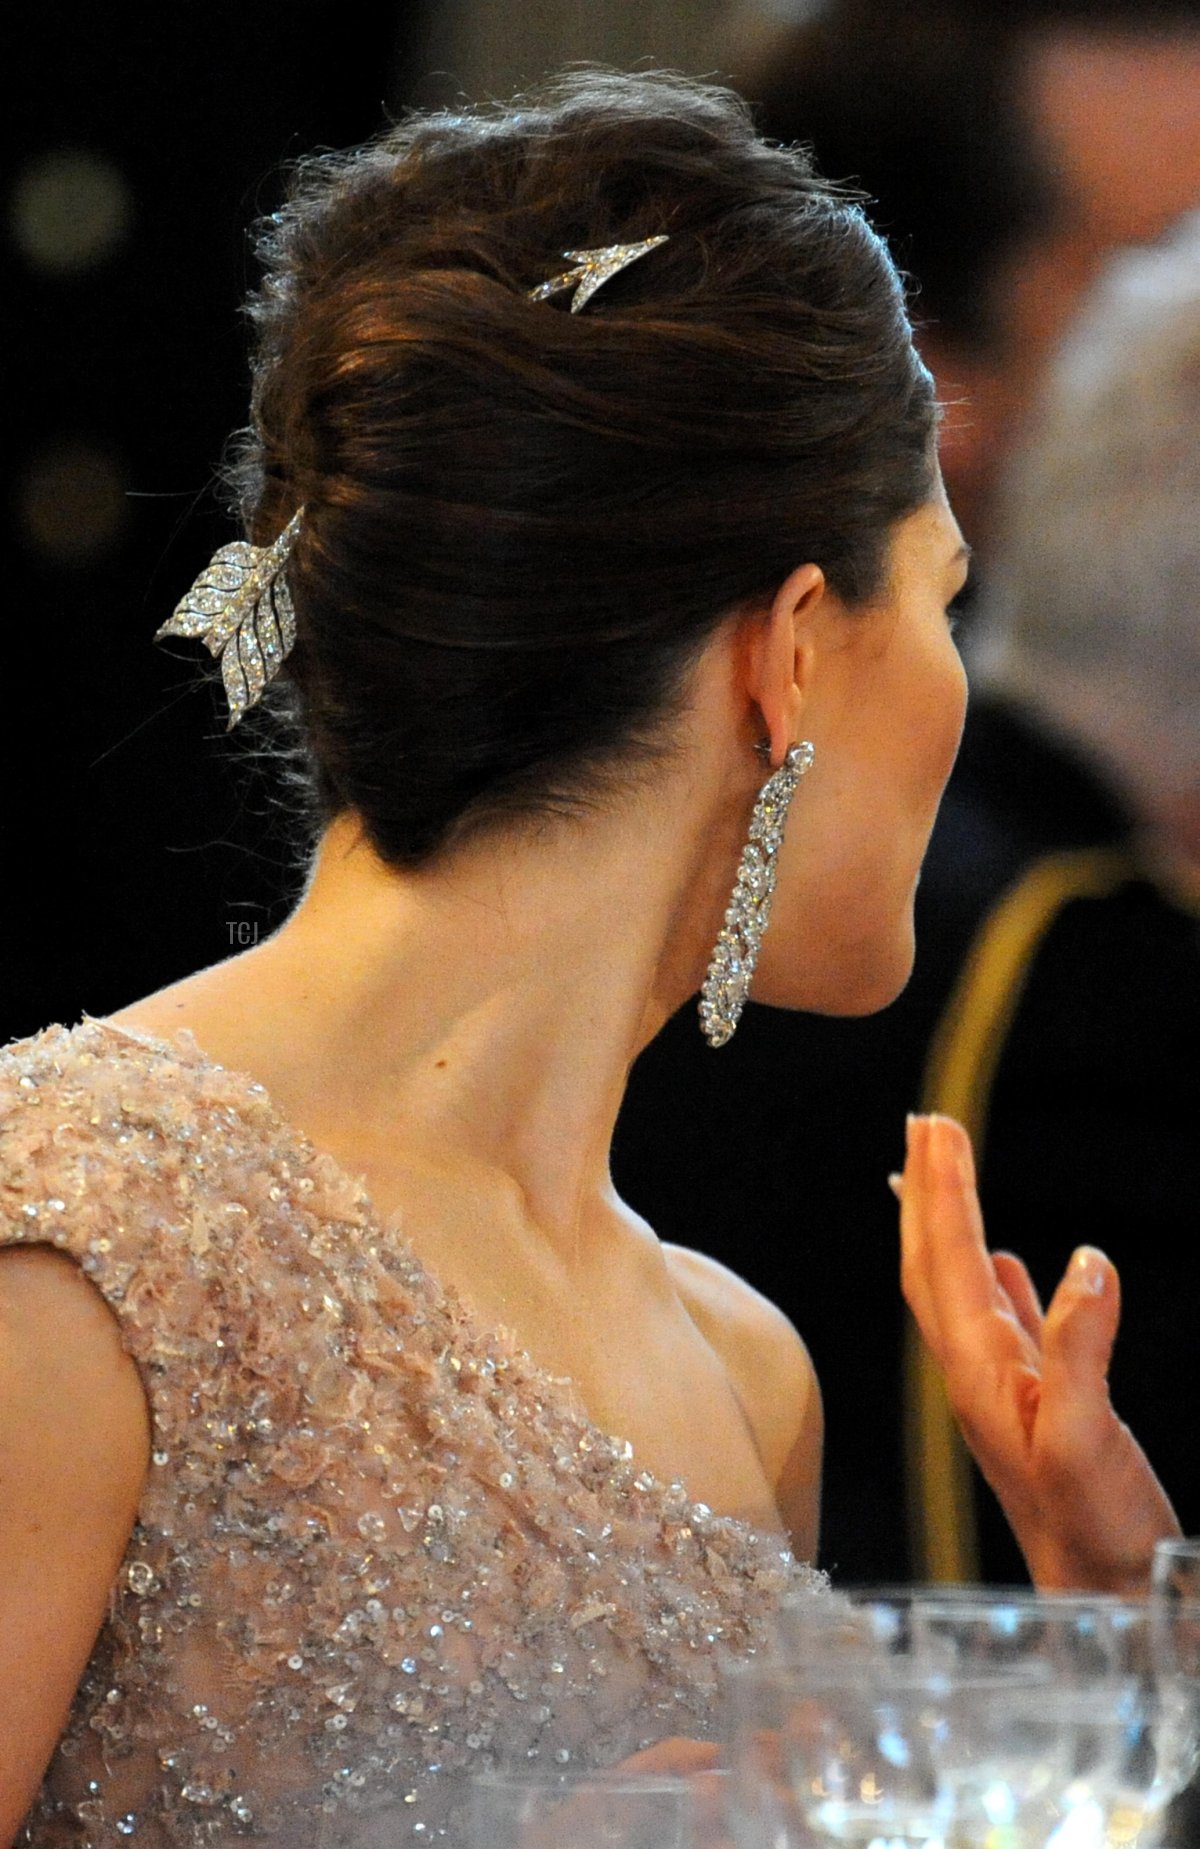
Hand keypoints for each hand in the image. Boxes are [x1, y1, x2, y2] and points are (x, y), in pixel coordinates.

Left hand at [896, 1113, 1179, 1592]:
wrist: (1106, 1596)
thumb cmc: (1092, 1530)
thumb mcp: (1085, 1437)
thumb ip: (1077, 1348)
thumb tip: (1083, 1258)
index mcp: (976, 1370)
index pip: (946, 1258)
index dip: (940, 1189)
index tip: (933, 1124)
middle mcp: (974, 1374)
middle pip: (935, 1261)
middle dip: (928, 1190)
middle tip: (926, 1123)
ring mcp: (1001, 1390)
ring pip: (964, 1285)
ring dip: (952, 1223)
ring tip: (946, 1170)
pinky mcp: (1038, 1407)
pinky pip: (1007, 1323)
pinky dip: (1001, 1279)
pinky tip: (1012, 1263)